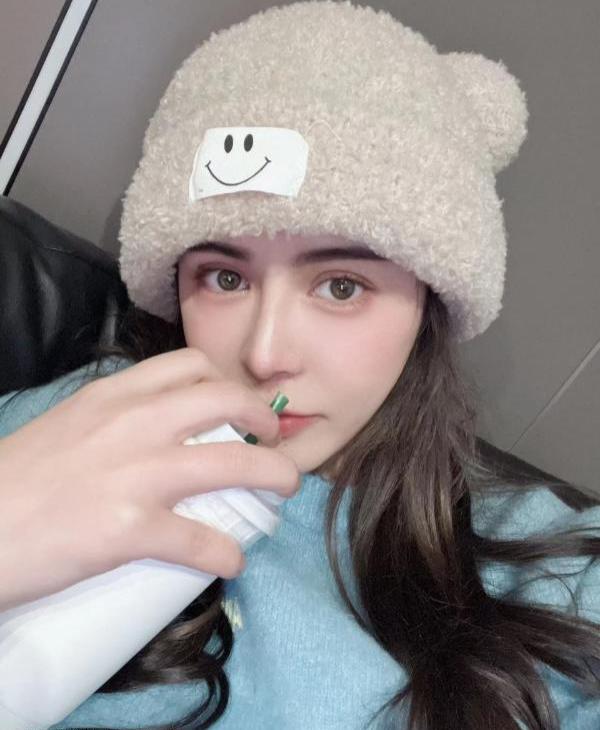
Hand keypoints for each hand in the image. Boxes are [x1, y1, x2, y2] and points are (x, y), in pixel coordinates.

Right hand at [0, 348, 299, 610]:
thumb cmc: (14, 481)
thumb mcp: (67, 426)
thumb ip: (114, 422)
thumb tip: (160, 437)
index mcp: (113, 394)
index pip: (189, 366)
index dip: (227, 383)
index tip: (239, 405)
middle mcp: (132, 422)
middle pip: (226, 401)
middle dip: (265, 418)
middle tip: (275, 441)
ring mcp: (134, 474)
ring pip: (234, 462)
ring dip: (274, 476)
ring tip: (284, 490)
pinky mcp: (127, 529)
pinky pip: (200, 539)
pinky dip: (226, 553)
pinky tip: (231, 562)